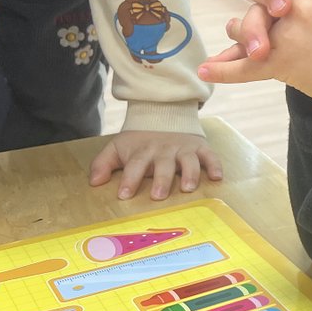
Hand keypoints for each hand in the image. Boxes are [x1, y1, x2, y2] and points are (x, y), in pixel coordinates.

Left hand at [89, 131, 222, 199]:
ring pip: (188, 161)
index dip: (130, 179)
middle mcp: (164, 150)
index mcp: (143, 151)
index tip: (124, 195)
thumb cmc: (139, 141)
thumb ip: (103, 164)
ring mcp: (183, 148)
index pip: (135, 165)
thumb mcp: (118, 147)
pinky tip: (217, 177)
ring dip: (190, 174)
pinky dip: (215, 165)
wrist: (163, 115)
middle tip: (158, 196)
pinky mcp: (200, 147)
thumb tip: (94, 183)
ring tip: (188, 188)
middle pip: (163, 165)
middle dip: (162, 180)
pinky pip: (210, 155)